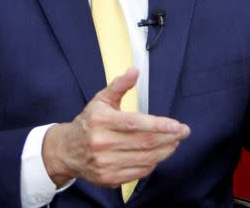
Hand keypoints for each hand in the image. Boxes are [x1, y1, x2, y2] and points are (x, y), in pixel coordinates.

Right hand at [42, 67, 189, 186]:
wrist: (67, 150)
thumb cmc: (89, 122)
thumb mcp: (101, 100)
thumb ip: (120, 85)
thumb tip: (134, 70)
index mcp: (101, 121)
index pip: (135, 123)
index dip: (159, 125)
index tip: (177, 125)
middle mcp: (101, 143)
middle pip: (144, 143)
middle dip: (169, 138)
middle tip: (183, 132)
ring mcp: (104, 163)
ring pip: (144, 159)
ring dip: (165, 151)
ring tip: (175, 142)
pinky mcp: (108, 178)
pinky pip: (138, 173)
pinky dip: (153, 164)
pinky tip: (159, 154)